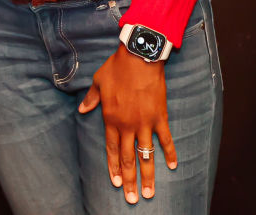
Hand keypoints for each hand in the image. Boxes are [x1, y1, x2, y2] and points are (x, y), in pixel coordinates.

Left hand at [77, 47, 176, 203]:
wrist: (138, 57)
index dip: (114, 168)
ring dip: (148, 175)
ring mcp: (145, 123)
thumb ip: (91, 99)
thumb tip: (83, 110)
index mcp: (111, 119)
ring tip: (149, 192)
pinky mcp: (159, 117)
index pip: (111, 150)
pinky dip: (170, 153)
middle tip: (133, 199)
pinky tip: (172, 167)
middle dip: (130, 180)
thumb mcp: (98, 82)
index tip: (116, 184)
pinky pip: (166, 140)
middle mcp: (127, 125)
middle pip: (128, 158)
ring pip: (146, 155)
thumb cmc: (117, 68)